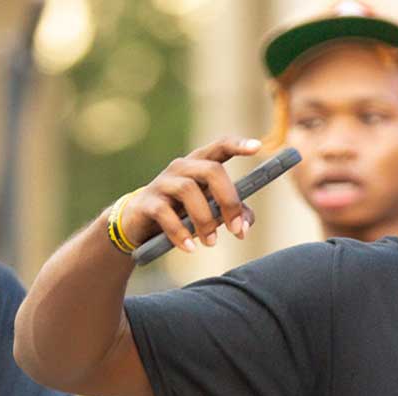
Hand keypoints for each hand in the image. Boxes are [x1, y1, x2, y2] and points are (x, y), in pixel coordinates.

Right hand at [115, 137, 263, 253]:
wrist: (140, 227)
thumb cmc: (182, 213)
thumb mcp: (211, 211)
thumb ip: (234, 214)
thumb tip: (244, 228)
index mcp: (200, 164)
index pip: (221, 146)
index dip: (238, 145)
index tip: (258, 147)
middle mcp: (181, 167)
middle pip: (211, 170)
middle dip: (228, 200)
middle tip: (235, 229)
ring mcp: (162, 183)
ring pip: (188, 190)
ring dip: (205, 220)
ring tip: (211, 243)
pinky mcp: (147, 202)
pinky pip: (165, 213)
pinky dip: (180, 233)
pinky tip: (190, 248)